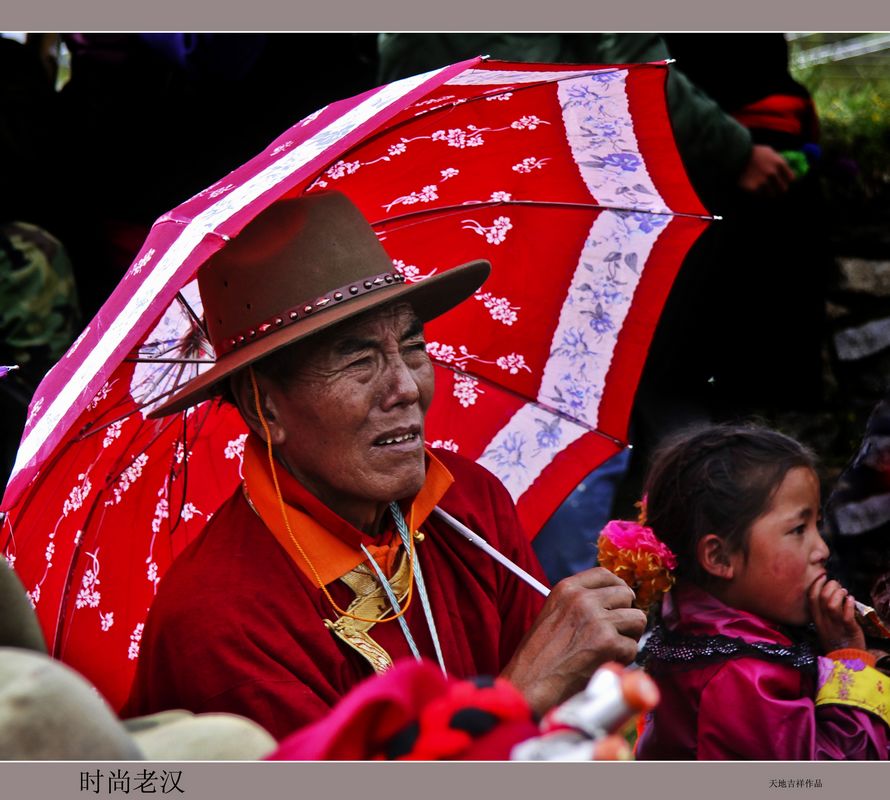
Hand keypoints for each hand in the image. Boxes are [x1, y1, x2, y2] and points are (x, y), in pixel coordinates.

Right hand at [500, 567, 647, 716]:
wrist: (531, 683)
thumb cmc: (539, 656)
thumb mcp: (553, 614)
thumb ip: (579, 603)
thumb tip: (611, 602)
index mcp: (566, 588)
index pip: (605, 575)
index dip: (618, 588)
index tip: (620, 601)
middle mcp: (583, 599)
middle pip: (626, 594)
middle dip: (626, 614)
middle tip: (616, 631)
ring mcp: (597, 619)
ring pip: (637, 619)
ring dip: (629, 635)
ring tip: (612, 648)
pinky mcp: (608, 643)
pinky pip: (633, 647)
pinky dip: (624, 659)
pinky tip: (605, 663)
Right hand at [737, 144, 794, 196]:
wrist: (735, 156)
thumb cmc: (753, 153)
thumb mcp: (769, 151)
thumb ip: (778, 160)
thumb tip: (786, 170)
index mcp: (779, 163)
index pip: (791, 178)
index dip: (787, 181)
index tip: (783, 182)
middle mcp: (773, 173)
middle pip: (783, 189)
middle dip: (779, 189)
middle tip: (773, 189)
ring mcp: (763, 182)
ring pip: (771, 195)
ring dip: (768, 193)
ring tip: (763, 191)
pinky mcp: (753, 189)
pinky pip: (759, 197)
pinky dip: (758, 195)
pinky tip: (754, 190)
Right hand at [808, 575, 865, 652]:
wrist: (845, 659)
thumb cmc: (835, 640)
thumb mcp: (823, 625)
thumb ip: (822, 611)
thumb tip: (829, 593)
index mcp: (816, 618)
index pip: (811, 597)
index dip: (816, 584)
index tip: (823, 577)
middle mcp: (823, 620)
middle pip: (821, 597)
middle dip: (830, 586)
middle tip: (838, 585)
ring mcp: (835, 624)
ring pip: (832, 604)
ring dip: (839, 593)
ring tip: (845, 592)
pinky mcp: (848, 628)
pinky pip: (847, 614)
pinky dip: (849, 604)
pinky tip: (851, 600)